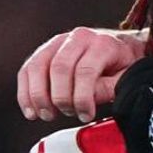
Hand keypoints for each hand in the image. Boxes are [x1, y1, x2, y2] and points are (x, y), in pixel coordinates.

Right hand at [18, 28, 150, 122]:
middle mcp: (78, 37)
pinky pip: (28, 69)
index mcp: (102, 43)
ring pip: (38, 66)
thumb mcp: (127, 77)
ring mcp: (58, 42)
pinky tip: (31, 110)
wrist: (120, 46)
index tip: (85, 115)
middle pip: (59, 67)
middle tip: (67, 114)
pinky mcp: (45, 50)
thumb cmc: (123, 65)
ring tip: (46, 115)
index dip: (82, 98)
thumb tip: (87, 100)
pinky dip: (25, 92)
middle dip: (60, 97)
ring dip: (38, 95)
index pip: (85, 70)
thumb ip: (108, 88)